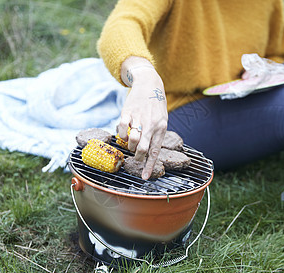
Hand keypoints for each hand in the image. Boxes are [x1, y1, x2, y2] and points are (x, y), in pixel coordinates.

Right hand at [119, 57, 167, 179]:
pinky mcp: (128, 112)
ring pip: (132, 141)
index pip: (155, 152)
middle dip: (137, 156)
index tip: (144, 178)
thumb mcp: (162, 119)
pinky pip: (122, 129)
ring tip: (131, 141)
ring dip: (129, 145)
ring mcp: (139, 118)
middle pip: (142, 149)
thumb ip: (156, 135)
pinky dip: (122, 134)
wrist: (149, 83)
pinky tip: (125, 132)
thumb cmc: (155, 105)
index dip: (148, 166)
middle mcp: (151, 124)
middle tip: (136, 154)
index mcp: (162, 128)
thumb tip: (147, 152)